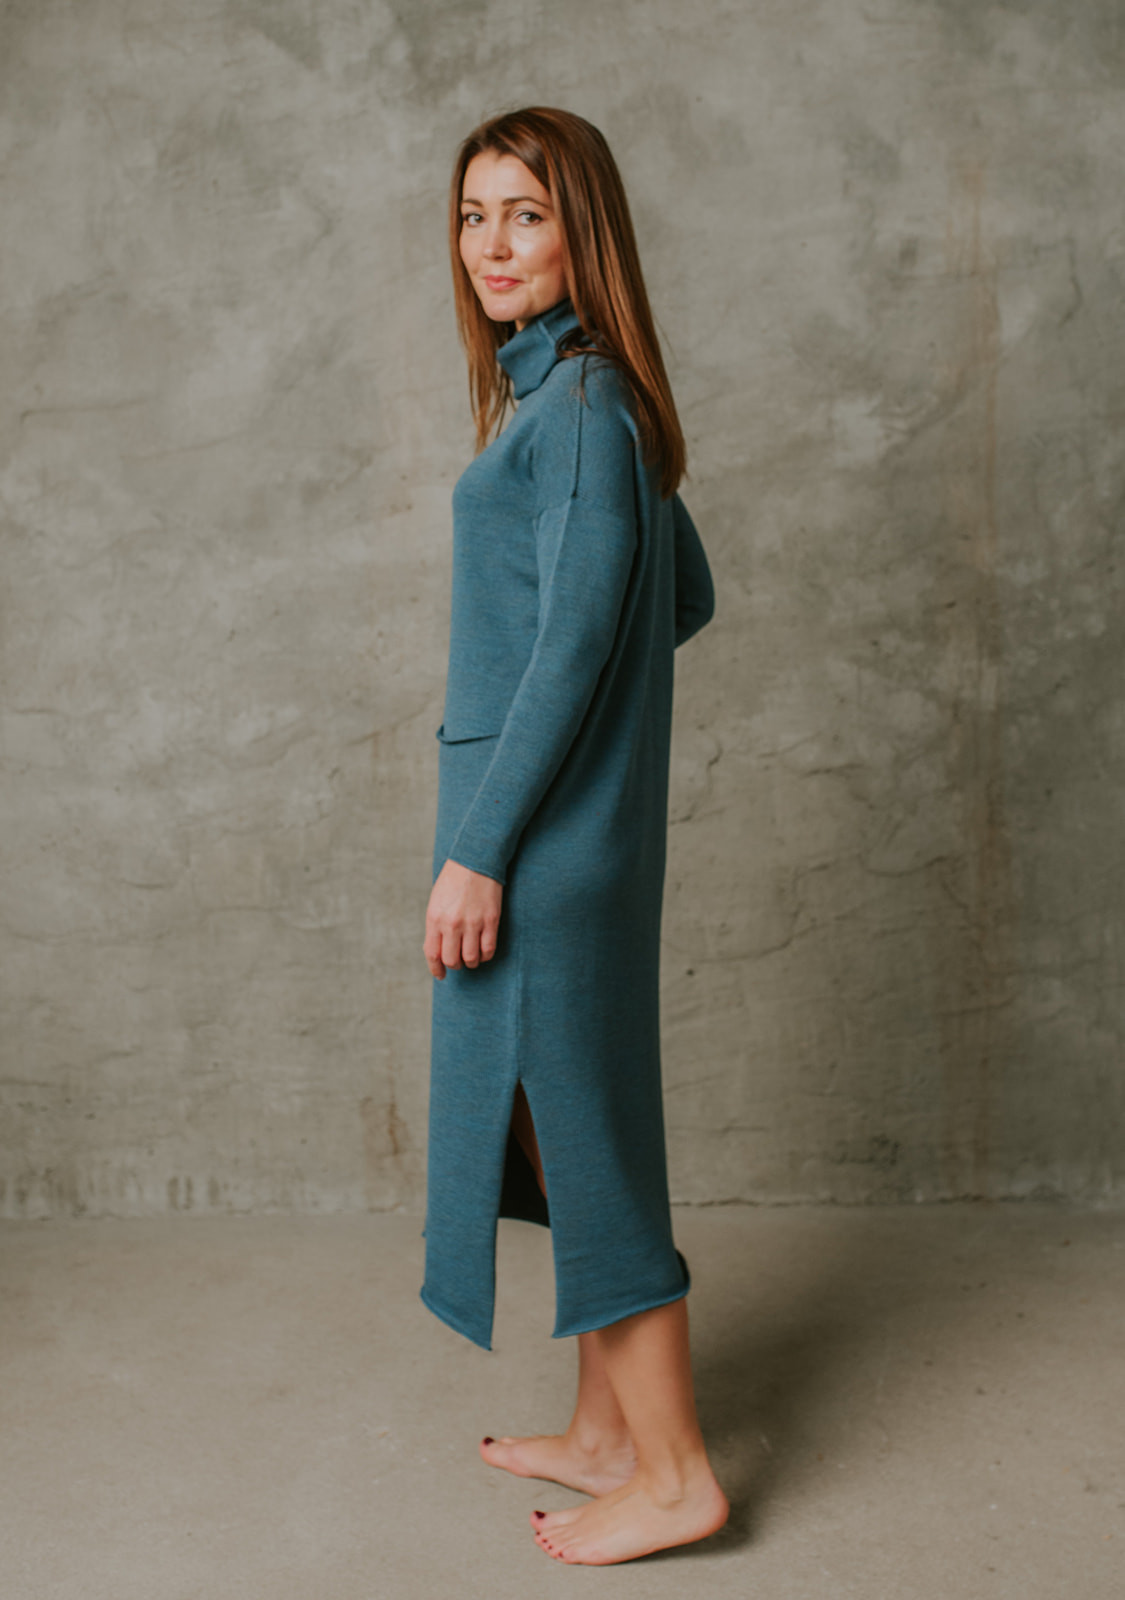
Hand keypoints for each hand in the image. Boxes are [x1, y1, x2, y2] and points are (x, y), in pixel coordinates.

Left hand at [424, 858, 503, 978]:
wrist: (475, 861)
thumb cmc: (453, 881)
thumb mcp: (436, 902)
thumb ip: (435, 926)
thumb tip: (437, 950)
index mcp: (435, 918)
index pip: (432, 954)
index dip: (436, 969)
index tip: (441, 975)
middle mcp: (452, 923)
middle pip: (452, 960)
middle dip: (454, 965)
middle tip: (458, 961)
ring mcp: (473, 923)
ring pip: (471, 958)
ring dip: (471, 962)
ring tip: (472, 956)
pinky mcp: (491, 920)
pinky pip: (489, 949)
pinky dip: (486, 955)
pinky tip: (484, 950)